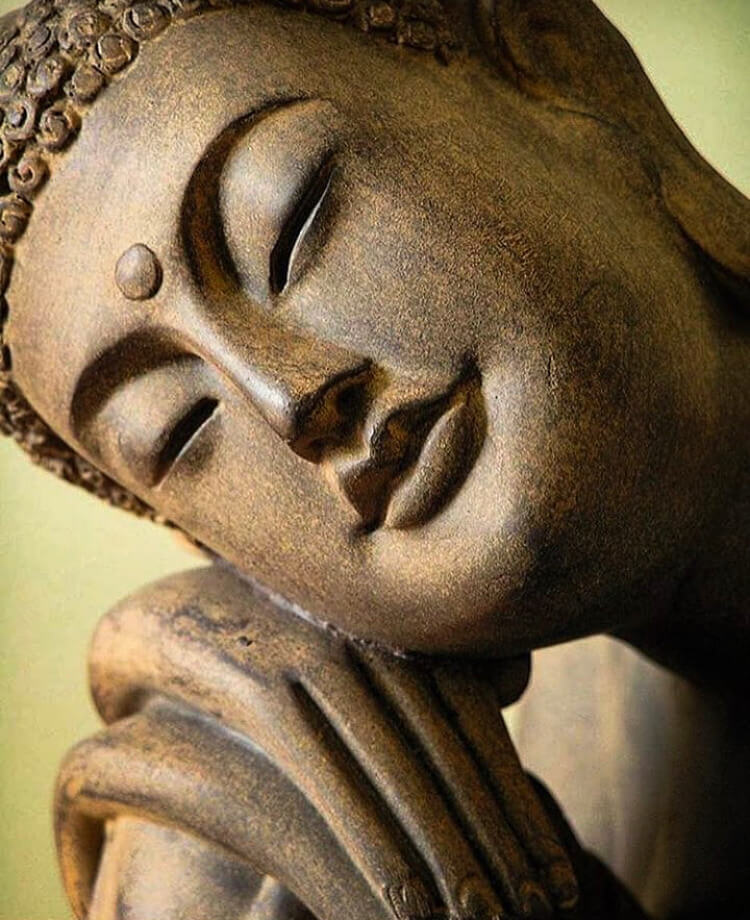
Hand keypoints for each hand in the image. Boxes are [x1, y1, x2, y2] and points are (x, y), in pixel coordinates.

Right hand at [57, 564, 577, 919]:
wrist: (162, 612)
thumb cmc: (268, 640)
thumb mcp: (348, 646)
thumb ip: (422, 660)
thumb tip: (514, 679)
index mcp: (387, 614)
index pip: (470, 711)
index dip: (514, 794)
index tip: (555, 870)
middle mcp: (359, 626)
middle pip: (445, 744)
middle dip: (496, 834)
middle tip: (538, 912)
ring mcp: (309, 646)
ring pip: (397, 764)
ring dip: (445, 849)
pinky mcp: (255, 679)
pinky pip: (327, 776)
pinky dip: (372, 842)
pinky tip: (405, 908)